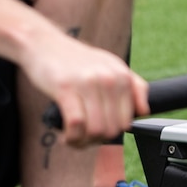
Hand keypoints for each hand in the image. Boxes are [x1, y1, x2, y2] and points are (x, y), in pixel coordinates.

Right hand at [19, 29, 148, 146]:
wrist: (43, 43)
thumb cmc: (75, 60)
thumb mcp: (109, 65)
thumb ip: (132, 86)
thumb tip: (144, 111)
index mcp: (122, 76)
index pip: (127, 121)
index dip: (112, 133)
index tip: (98, 133)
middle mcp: (109, 78)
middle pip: (112, 129)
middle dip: (96, 141)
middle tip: (83, 138)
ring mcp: (88, 83)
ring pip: (96, 130)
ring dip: (83, 142)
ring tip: (74, 138)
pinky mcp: (66, 88)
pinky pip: (76, 125)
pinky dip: (71, 138)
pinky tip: (66, 136)